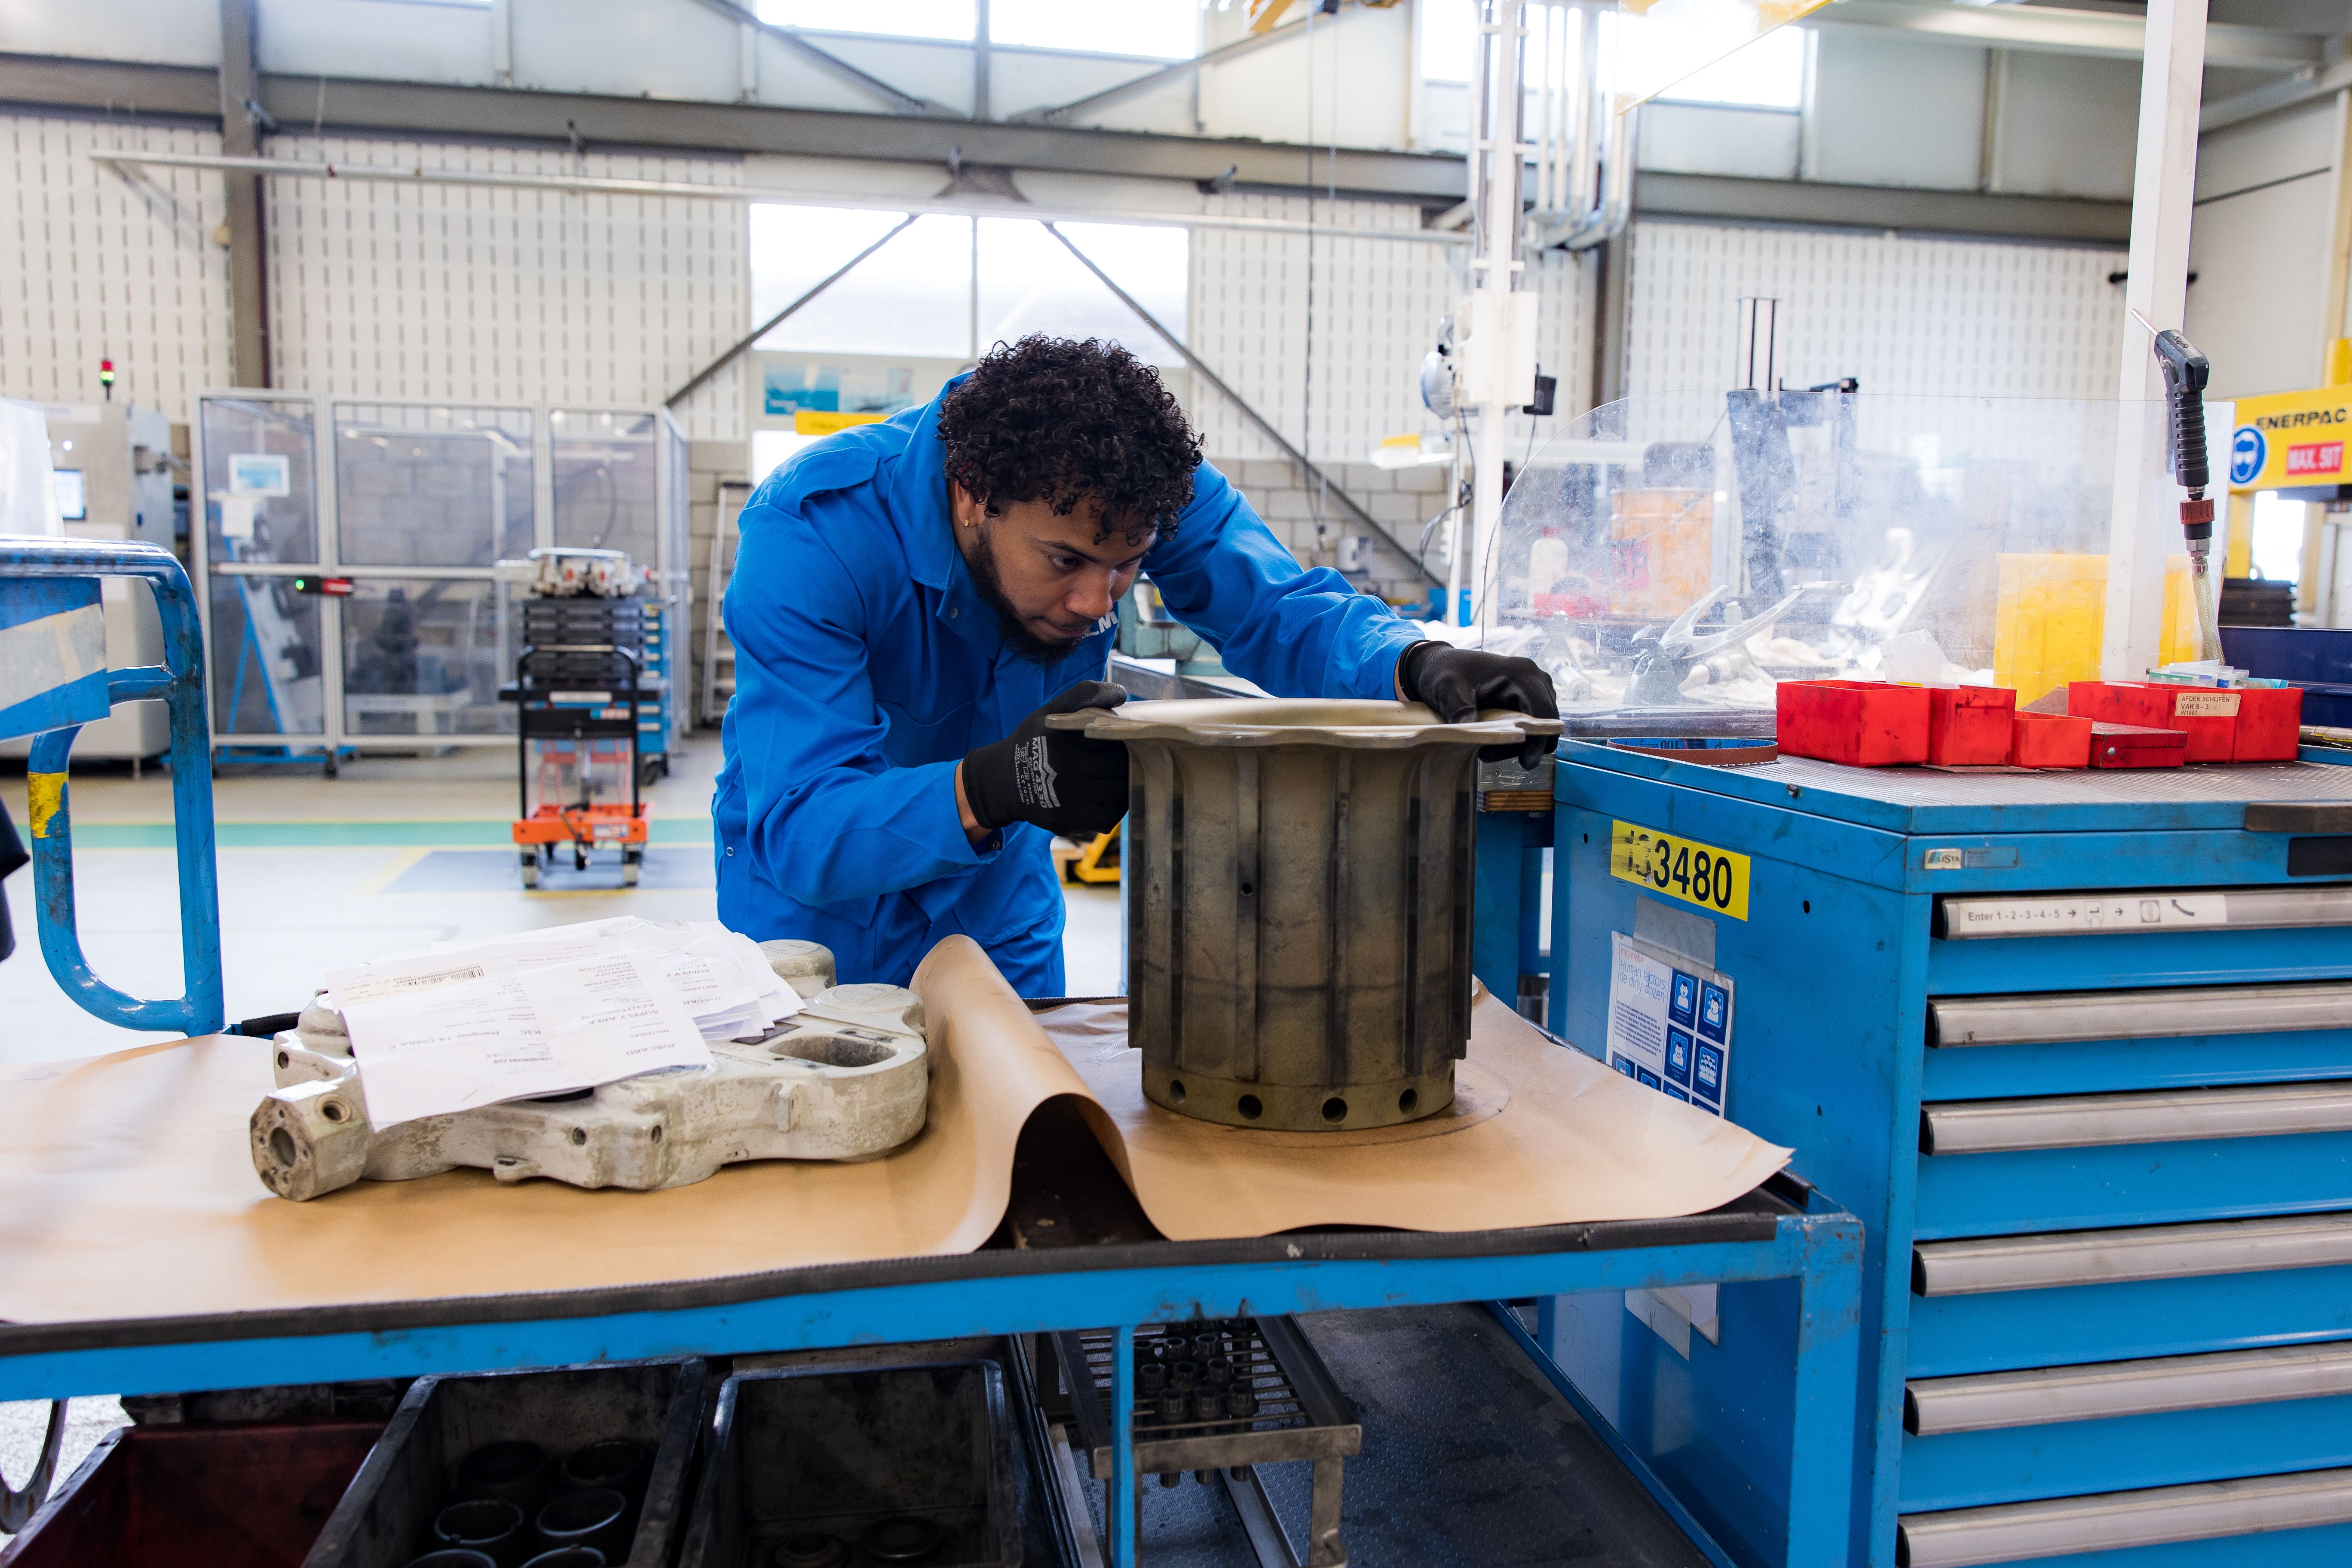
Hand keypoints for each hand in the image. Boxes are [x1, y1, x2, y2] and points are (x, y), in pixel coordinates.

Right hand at [959, 681, 1130, 838]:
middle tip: (1126, 758)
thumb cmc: (1035, 741)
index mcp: (1061, 740)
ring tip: (1118, 776)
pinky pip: (1109, 817)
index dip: (1127, 738)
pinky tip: (1107, 796)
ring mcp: (1065, 800)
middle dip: (1129, 762)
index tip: (1126, 738)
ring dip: (1125, 785)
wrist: (1003, 781)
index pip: (1115, 739)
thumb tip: (1120, 694)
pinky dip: (1115, 807)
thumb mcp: (1051, 711)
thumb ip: (1084, 694)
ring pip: (1119, 794)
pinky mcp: (1068, 822)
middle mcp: (1062, 770)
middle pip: (1120, 768)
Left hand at [1396, 642, 1558, 767]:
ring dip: (1518, 743)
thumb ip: (1459, 710)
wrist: (1440, 664)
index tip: (1526, 763)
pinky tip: (1491, 742)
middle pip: (1546, 721)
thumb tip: (1472, 735)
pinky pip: (1530, 725)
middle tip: (1490, 756)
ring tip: (1485, 750)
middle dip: (1526, 745)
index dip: (1539, 738)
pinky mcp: (1525, 698)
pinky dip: (1515, 737)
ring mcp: (1531, 689)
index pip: (1542, 710)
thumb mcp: (1447, 689)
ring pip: (1540, 726)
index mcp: (1520, 672)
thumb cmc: (1444, 671)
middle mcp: (1533, 679)